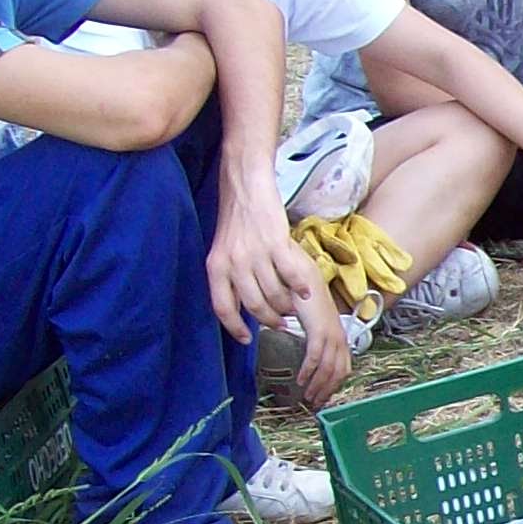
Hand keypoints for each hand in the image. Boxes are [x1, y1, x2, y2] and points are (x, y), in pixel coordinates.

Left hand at [205, 197, 319, 347]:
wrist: (246, 183)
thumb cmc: (236, 216)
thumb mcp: (223, 249)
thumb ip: (230, 275)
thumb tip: (242, 303)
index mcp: (216, 266)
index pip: (223, 307)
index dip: (234, 328)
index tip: (246, 340)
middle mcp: (234, 263)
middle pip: (254, 305)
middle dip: (270, 320)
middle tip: (281, 324)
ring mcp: (255, 253)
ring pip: (274, 294)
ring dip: (286, 305)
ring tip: (293, 307)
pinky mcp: (276, 243)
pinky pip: (292, 275)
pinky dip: (301, 287)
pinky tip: (306, 292)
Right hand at [288, 265, 351, 409]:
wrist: (300, 275)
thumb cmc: (300, 295)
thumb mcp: (309, 319)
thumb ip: (309, 333)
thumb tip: (303, 347)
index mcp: (338, 333)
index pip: (343, 365)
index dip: (335, 383)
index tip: (324, 395)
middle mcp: (338, 335)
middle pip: (339, 371)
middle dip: (327, 390)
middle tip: (315, 403)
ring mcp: (331, 332)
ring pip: (329, 368)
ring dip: (318, 385)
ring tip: (307, 396)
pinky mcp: (319, 329)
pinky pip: (315, 357)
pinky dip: (309, 371)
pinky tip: (300, 380)